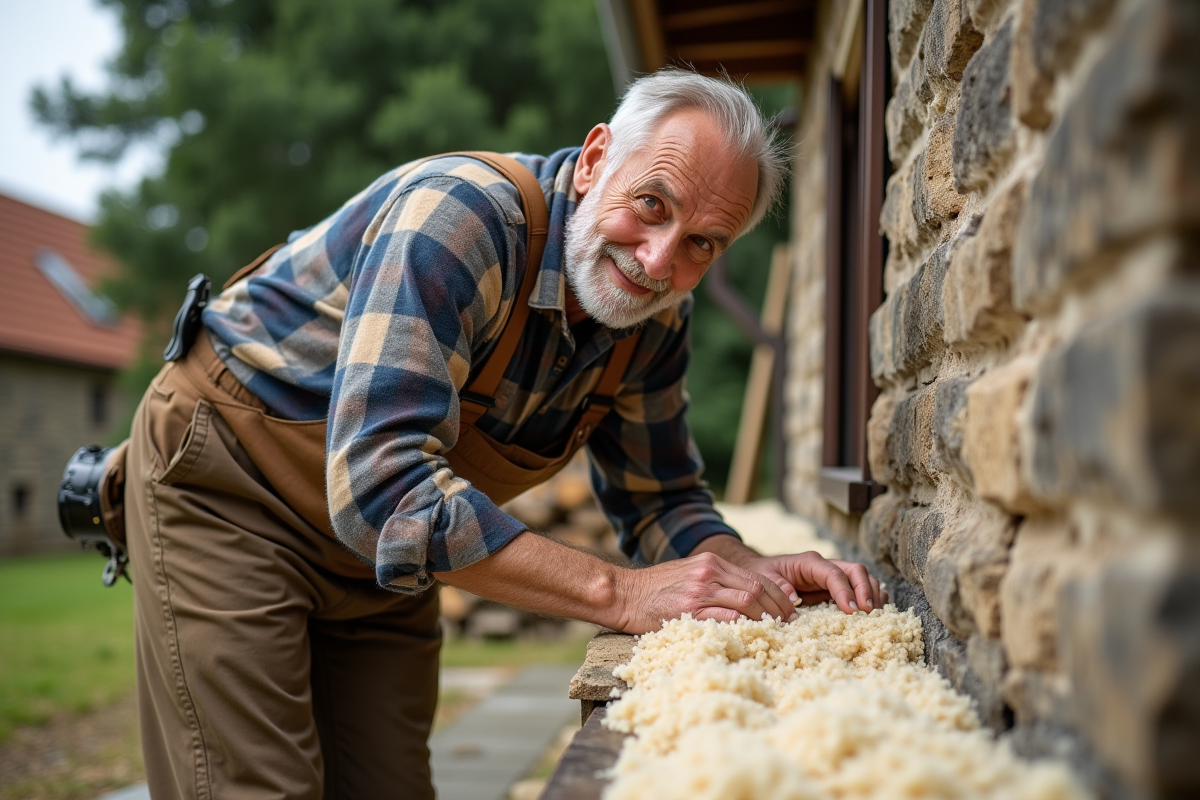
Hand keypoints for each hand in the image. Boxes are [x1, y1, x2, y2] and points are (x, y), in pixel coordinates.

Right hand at [611, 551, 797, 633]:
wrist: (624, 594)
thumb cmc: (656, 590)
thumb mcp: (690, 575)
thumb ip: (717, 583)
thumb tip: (748, 600)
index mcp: (711, 563)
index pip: (756, 576)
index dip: (778, 594)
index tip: (789, 609)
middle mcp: (709, 572)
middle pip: (757, 588)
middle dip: (778, 608)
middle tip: (789, 624)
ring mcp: (700, 591)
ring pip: (747, 601)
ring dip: (766, 619)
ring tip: (775, 632)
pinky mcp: (690, 610)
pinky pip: (726, 618)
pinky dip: (743, 627)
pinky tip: (752, 636)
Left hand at [742, 552, 887, 613]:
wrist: (762, 571)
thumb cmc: (764, 575)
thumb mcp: (764, 579)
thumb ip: (778, 586)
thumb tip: (794, 599)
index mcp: (809, 562)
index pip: (834, 573)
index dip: (845, 591)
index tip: (852, 610)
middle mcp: (826, 566)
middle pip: (856, 571)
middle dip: (865, 590)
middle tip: (868, 613)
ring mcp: (835, 575)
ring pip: (863, 578)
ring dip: (872, 595)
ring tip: (875, 616)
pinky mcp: (838, 587)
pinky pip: (861, 588)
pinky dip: (871, 598)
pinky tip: (875, 612)